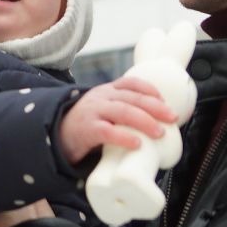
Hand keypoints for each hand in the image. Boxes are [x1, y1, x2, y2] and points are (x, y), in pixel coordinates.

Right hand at [57, 77, 178, 165]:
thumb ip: (123, 113)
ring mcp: (93, 112)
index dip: (149, 89)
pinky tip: (136, 144)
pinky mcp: (86, 130)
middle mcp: (101, 98)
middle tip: (172, 117)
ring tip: (159, 132)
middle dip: (155, 107)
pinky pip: (107, 132)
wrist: (54, 134)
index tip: (164, 100)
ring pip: (123, 112)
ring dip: (144, 121)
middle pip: (132, 98)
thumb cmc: (86, 126)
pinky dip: (123, 137)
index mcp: (107, 92)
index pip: (130, 83)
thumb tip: (157, 126)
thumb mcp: (103, 111)